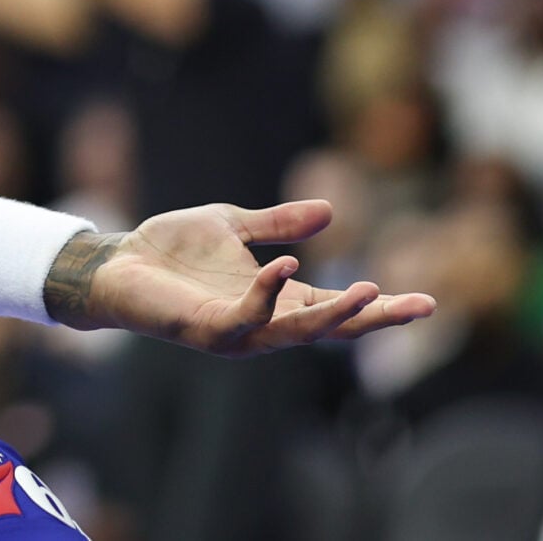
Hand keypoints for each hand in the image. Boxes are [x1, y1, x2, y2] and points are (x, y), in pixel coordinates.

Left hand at [46, 199, 434, 355]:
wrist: (117, 261)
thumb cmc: (171, 250)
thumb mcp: (233, 225)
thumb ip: (279, 223)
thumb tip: (330, 210)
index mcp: (277, 299)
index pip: (337, 305)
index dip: (379, 306)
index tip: (425, 301)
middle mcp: (264, 323)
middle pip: (331, 328)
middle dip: (376, 319)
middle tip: (421, 307)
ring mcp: (237, 332)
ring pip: (297, 332)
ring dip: (335, 315)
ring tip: (372, 292)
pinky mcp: (206, 330)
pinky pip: (246, 316)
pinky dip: (268, 294)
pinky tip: (284, 266)